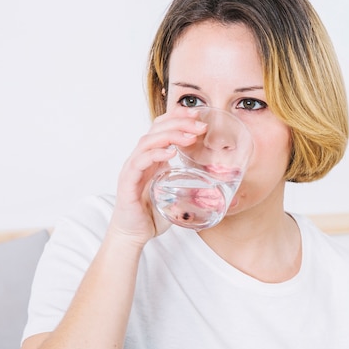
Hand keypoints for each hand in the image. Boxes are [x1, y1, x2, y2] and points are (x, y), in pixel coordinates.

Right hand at [108, 107, 207, 244]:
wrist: (134, 234)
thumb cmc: (152, 214)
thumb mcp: (177, 195)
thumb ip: (192, 186)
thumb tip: (221, 188)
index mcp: (152, 158)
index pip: (161, 128)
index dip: (178, 117)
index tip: (198, 114)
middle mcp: (141, 158)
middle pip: (156, 129)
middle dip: (179, 122)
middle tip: (200, 124)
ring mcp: (133, 169)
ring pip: (148, 142)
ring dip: (170, 136)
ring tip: (190, 136)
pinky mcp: (127, 182)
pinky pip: (139, 162)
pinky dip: (155, 154)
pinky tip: (170, 153)